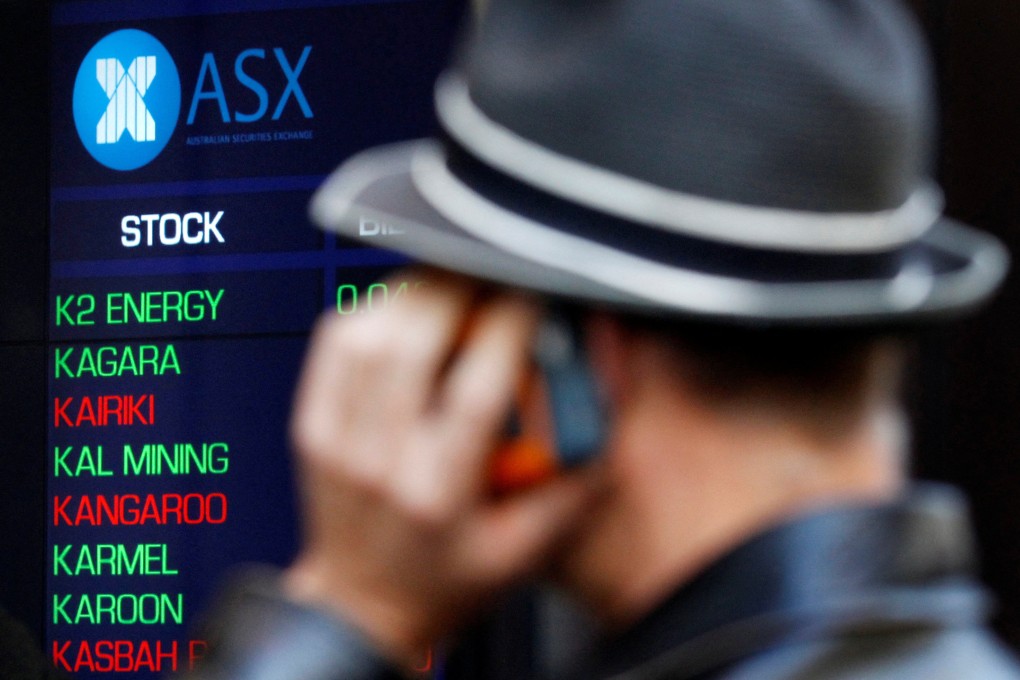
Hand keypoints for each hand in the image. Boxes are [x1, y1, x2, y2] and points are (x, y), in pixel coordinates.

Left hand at [284, 270, 601, 666]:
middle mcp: (379, 461)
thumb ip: (575, 476)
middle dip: (460, 288)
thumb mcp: (529, 548)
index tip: (535, 293)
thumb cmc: (447, 580)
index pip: (477, 389)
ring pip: (369, 332)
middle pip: (413, 343)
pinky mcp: (312, 424)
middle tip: (493, 270)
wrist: (362, 608)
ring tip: (455, 283)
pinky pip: (335, 340)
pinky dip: (374, 309)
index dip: (510, 326)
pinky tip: (408, 307)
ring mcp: (336, 439)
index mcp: (438, 494)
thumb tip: (600, 396)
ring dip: (417, 292)